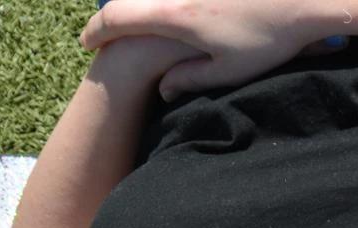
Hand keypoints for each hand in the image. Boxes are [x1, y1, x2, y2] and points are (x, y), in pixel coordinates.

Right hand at [82, 0, 337, 100]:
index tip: (86, 44)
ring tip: (129, 24)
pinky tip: (160, 10)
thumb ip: (192, 80)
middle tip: (101, 32)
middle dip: (111, 16)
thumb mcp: (230, 70)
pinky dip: (162, 3)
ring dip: (136, 7)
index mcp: (175, 16)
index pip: (118, 18)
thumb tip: (164, 89)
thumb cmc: (271, 39)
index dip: (97, 31)